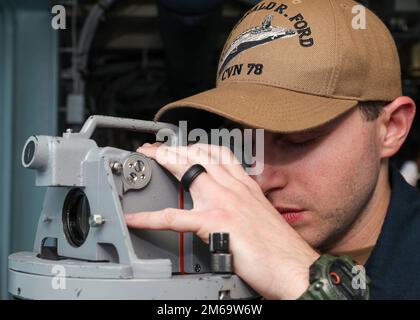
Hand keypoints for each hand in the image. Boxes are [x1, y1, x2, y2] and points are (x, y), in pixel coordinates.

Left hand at [125, 142, 318, 298]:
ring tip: (145, 160)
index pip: (218, 154)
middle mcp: (234, 188)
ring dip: (163, 162)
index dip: (196, 147)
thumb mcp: (263, 215)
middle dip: (173, 148)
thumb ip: (246, 204)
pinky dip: (150, 217)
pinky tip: (136, 218)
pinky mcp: (215, 223)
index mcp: (246, 186)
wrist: (294, 267)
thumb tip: (234, 207)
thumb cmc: (281, 248)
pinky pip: (175, 217)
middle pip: (199, 156)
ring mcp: (224, 203)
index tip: (183, 146)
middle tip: (154, 148)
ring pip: (188, 171)